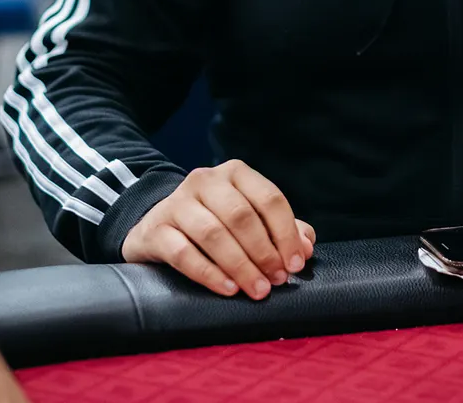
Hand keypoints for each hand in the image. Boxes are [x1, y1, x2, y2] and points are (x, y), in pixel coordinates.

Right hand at [122, 159, 315, 299]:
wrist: (158, 228)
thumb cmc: (215, 223)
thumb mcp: (249, 220)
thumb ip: (282, 230)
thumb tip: (306, 247)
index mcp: (235, 173)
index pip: (269, 199)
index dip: (286, 234)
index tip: (295, 264)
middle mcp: (205, 180)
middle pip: (242, 216)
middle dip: (264, 252)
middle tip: (277, 281)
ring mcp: (177, 203)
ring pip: (214, 234)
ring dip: (240, 265)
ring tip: (256, 290)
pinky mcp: (156, 229)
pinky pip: (183, 253)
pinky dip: (209, 274)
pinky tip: (228, 289)